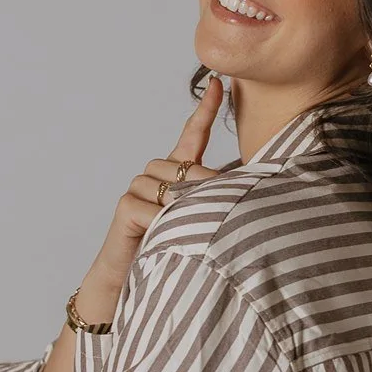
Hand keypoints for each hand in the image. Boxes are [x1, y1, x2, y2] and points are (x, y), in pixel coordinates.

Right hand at [75, 75, 226, 318]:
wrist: (131, 288)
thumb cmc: (172, 256)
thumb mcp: (202, 223)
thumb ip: (217, 201)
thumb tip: (247, 188)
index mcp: (176, 174)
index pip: (192, 135)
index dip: (205, 109)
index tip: (218, 83)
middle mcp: (154, 176)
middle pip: (184, 164)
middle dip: (207, 184)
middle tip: (226, 205)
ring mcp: (137, 190)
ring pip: (170, 185)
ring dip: (188, 206)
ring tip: (194, 229)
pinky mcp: (125, 208)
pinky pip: (153, 207)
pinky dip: (165, 223)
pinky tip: (167, 236)